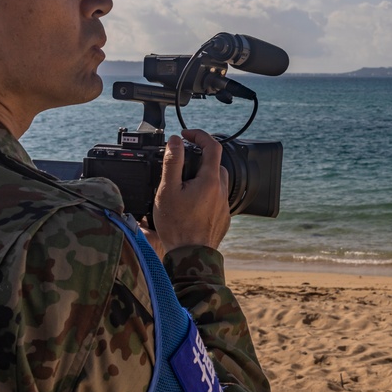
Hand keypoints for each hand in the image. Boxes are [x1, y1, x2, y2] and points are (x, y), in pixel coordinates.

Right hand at [147, 129, 230, 254]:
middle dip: (200, 158)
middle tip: (182, 161)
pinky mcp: (223, 217)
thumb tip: (175, 141)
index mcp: (210, 180)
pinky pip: (217, 198)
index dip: (199, 135)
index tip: (186, 135)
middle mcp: (222, 190)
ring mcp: (224, 205)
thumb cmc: (177, 225)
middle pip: (215, 164)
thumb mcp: (168, 190)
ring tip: (184, 185)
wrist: (191, 256)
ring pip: (217, 182)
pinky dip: (206, 194)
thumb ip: (172, 163)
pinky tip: (191, 204)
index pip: (213, 146)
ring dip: (203, 177)